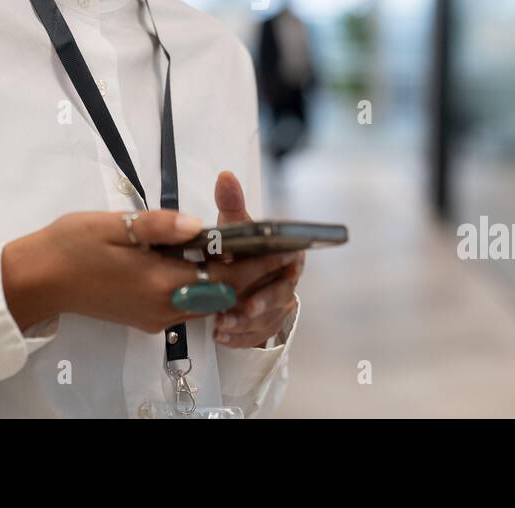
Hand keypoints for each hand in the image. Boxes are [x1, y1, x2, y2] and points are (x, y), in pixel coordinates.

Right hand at [2, 207, 304, 335]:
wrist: (36, 280)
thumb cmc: (70, 246)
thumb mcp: (113, 225)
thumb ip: (159, 225)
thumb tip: (199, 224)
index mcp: (159, 284)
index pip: (224, 278)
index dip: (257, 264)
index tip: (284, 248)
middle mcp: (164, 307)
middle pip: (224, 294)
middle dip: (254, 275)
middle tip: (281, 250)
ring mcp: (156, 316)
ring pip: (210, 302)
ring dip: (233, 281)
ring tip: (255, 253)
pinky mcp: (147, 317)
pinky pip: (191, 304)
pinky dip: (209, 286)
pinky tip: (212, 263)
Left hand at [211, 170, 305, 349]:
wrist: (237, 273)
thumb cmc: (240, 246)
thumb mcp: (236, 225)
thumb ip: (232, 203)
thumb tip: (225, 176)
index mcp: (286, 254)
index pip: (293, 260)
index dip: (286, 267)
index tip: (280, 270)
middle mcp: (286, 281)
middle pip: (281, 294)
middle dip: (263, 303)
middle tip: (245, 307)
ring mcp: (277, 307)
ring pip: (267, 319)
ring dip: (245, 324)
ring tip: (221, 324)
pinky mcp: (264, 325)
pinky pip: (255, 336)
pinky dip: (238, 338)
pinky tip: (221, 336)